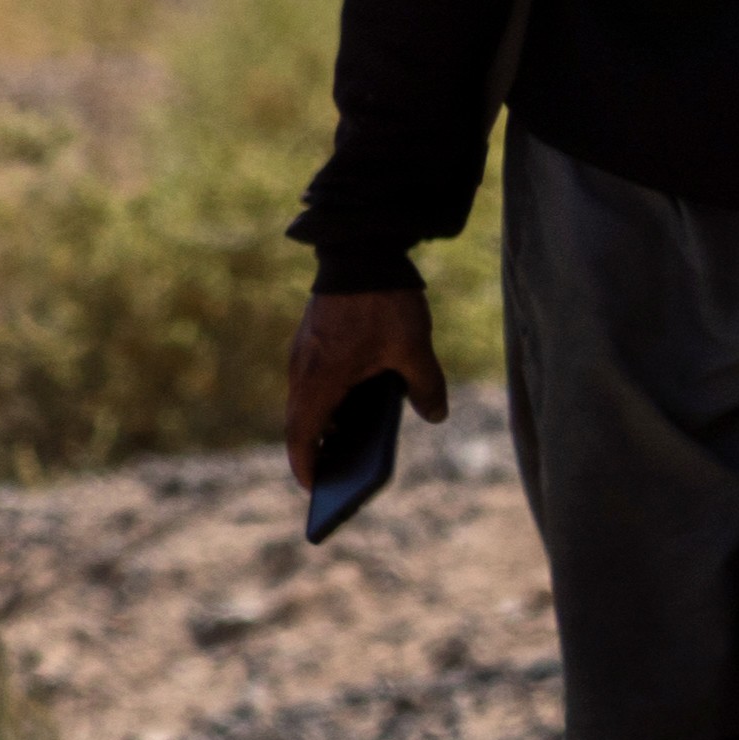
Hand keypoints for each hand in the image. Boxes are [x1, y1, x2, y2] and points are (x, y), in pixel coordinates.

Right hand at [281, 288, 447, 481]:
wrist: (360, 249)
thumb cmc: (383, 301)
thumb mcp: (413, 348)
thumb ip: (426, 385)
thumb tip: (436, 415)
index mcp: (319, 380)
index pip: (302, 435)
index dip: (307, 465)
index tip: (316, 490)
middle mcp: (302, 370)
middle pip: (303, 422)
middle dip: (320, 451)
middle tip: (339, 478)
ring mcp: (304, 353)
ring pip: (309, 400)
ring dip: (327, 423)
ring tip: (353, 448)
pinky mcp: (312, 340)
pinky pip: (316, 380)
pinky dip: (331, 399)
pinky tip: (360, 406)